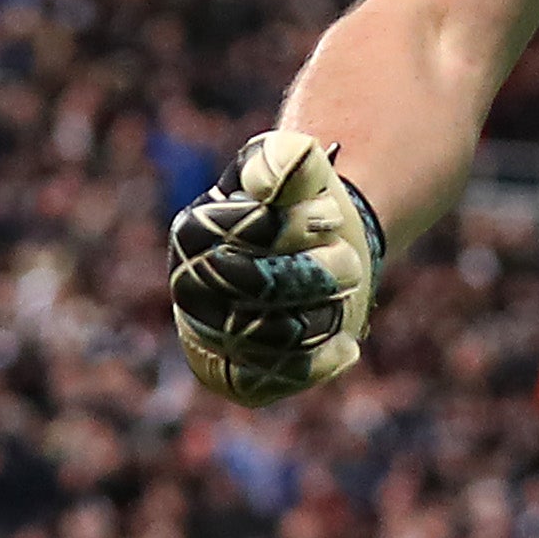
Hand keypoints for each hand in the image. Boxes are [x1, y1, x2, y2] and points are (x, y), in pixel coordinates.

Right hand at [168, 130, 379, 404]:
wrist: (319, 250)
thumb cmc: (303, 202)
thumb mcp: (298, 164)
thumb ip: (287, 158)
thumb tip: (273, 177)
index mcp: (193, 232)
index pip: (248, 235)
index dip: (299, 228)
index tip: (331, 216)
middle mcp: (189, 289)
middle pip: (262, 286)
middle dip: (320, 271)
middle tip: (349, 261)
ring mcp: (209, 338)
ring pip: (276, 336)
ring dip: (327, 311)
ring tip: (340, 294)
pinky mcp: (238, 378)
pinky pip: (279, 379)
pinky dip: (323, 359)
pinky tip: (344, 342)